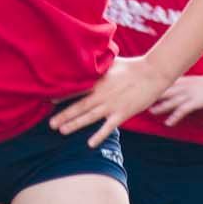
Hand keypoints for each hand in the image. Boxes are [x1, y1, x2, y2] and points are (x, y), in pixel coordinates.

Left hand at [49, 55, 171, 147]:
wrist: (152, 73)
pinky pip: (108, 127)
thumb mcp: (112, 62)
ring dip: (75, 124)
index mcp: (99, 81)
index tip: (49, 101)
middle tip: (50, 123)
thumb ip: (99, 65)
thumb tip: (88, 59)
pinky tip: (90, 144)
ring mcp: (112, 105)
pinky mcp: (123, 113)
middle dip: (64, 115)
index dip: (63, 96)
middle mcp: (102, 94)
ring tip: (62, 131)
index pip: (77, 89)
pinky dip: (99, 135)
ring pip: (90, 117)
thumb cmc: (132, 66)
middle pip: (79, 106)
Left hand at [148, 59, 202, 126]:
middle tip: (142, 100)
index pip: (168, 80)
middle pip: (166, 90)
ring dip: (161, 107)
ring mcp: (190, 93)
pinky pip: (182, 110)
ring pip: (171, 100)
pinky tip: (169, 123)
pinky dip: (175, 116)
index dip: (157, 84)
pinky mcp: (196, 101)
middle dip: (154, 95)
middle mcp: (186, 85)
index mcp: (187, 79)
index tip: (146, 86)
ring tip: (151, 112)